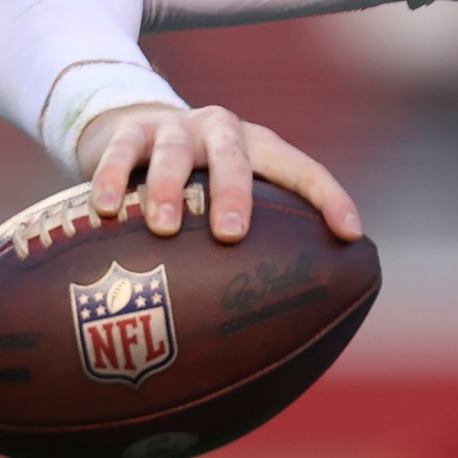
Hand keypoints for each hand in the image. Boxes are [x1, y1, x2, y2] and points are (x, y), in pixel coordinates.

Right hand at [73, 103, 363, 244]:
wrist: (136, 126)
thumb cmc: (197, 182)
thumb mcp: (227, 195)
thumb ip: (253, 240)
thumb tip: (281, 331)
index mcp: (260, 147)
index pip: (304, 170)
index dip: (330, 199)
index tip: (352, 234)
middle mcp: (222, 131)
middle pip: (234, 156)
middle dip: (234, 194)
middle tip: (231, 235)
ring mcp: (175, 128)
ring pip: (174, 153)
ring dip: (168, 190)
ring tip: (163, 228)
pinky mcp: (130, 131)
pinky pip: (121, 152)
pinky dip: (112, 179)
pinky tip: (106, 209)